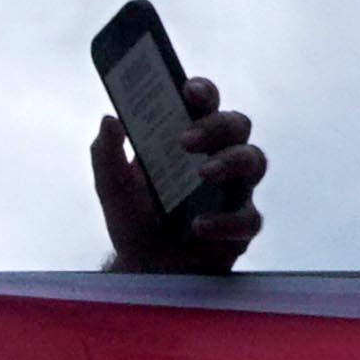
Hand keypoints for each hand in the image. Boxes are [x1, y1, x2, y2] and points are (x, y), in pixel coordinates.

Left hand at [94, 93, 263, 273]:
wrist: (142, 270)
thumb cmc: (134, 218)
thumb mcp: (111, 187)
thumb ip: (105, 154)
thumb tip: (109, 120)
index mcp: (189, 137)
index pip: (204, 103)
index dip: (202, 91)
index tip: (187, 90)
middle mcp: (218, 156)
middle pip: (236, 125)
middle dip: (215, 126)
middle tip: (185, 140)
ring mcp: (234, 191)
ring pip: (254, 161)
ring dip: (229, 162)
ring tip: (202, 174)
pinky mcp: (241, 228)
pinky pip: (248, 218)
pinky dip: (225, 221)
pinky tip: (200, 226)